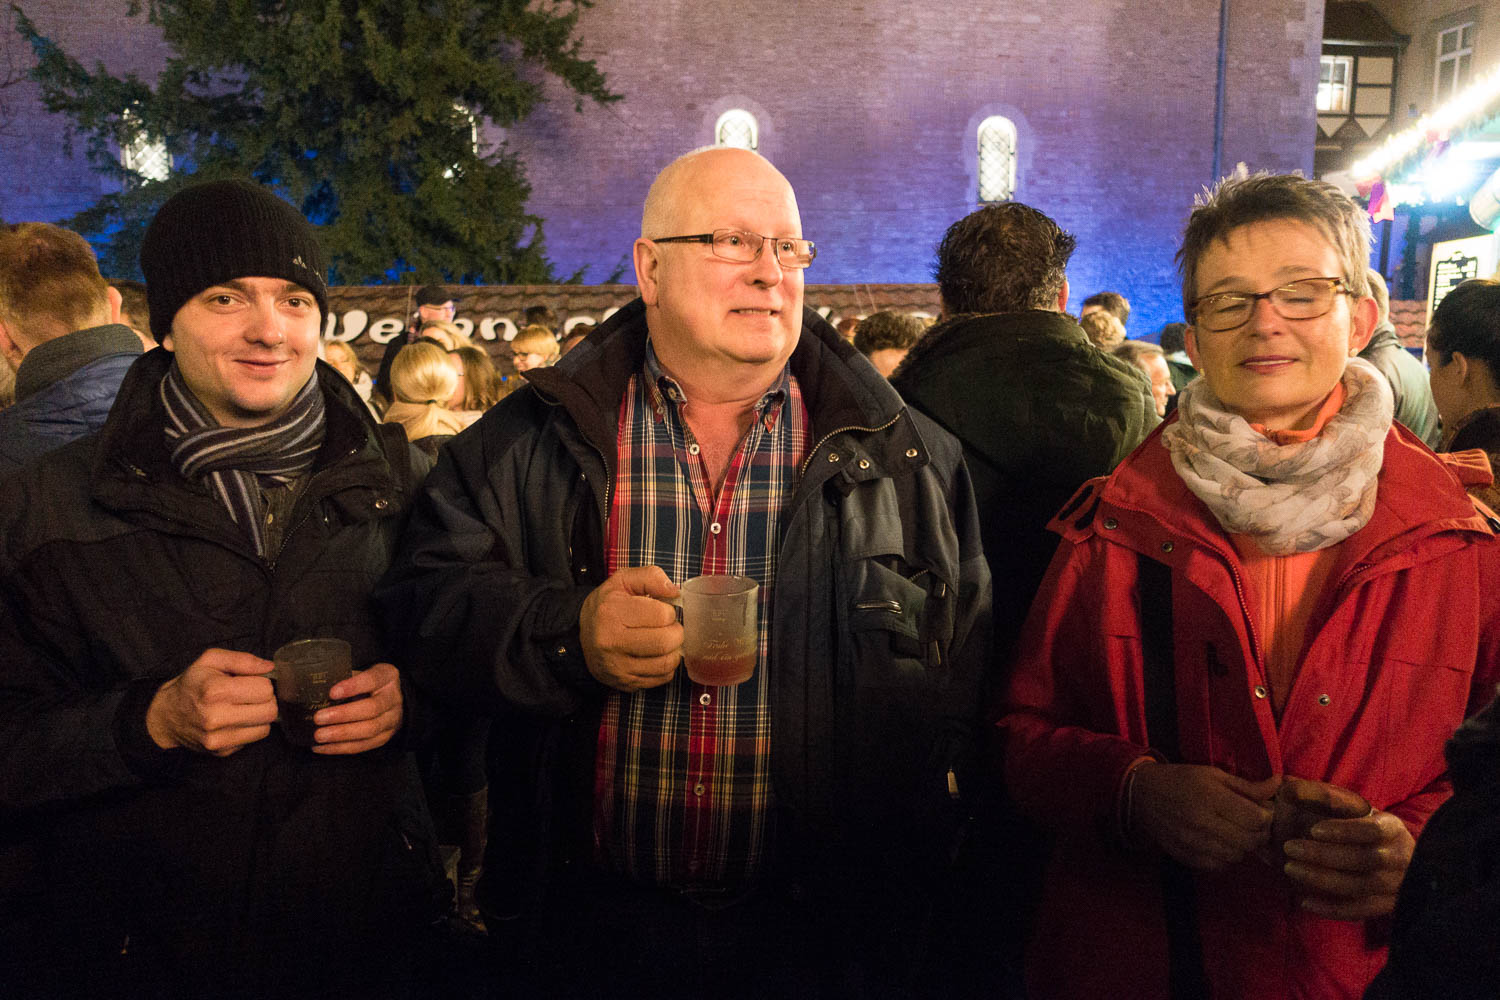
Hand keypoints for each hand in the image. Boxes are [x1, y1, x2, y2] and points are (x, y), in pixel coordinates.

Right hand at [146, 648, 276, 754]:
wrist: (167, 716)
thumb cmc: (192, 684)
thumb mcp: (211, 660)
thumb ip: (242, 660)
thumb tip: (270, 667)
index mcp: (215, 691)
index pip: (265, 690)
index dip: (262, 682)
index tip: (250, 682)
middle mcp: (216, 718)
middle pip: (270, 711)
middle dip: (265, 700)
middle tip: (251, 695)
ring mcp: (218, 738)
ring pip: (266, 728)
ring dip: (260, 716)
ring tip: (243, 708)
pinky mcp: (221, 752)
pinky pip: (253, 740)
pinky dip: (250, 729)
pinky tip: (235, 721)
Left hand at [310, 662, 403, 754]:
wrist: (388, 698)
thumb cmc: (366, 684)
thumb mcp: (359, 674)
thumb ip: (342, 679)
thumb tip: (311, 690)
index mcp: (387, 676)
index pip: (372, 680)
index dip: (353, 687)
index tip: (332, 692)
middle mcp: (393, 699)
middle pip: (372, 708)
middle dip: (343, 715)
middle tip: (319, 718)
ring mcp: (391, 720)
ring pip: (369, 730)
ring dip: (341, 734)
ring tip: (319, 735)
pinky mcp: (384, 738)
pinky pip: (363, 745)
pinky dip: (340, 748)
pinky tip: (322, 746)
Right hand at [579, 565, 682, 691]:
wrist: (582, 634)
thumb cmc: (608, 605)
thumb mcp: (623, 580)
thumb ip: (651, 577)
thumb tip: (675, 591)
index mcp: (611, 612)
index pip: (661, 615)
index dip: (669, 611)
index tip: (662, 610)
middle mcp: (611, 642)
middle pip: (665, 642)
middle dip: (676, 633)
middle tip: (669, 627)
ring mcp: (617, 667)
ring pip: (666, 664)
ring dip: (674, 651)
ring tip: (665, 640)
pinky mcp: (624, 683)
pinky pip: (661, 678)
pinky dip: (667, 666)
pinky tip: (657, 655)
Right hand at [1132, 762, 1279, 870]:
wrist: (1143, 795)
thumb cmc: (1181, 780)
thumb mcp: (1214, 775)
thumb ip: (1247, 786)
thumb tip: (1279, 786)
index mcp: (1210, 797)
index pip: (1256, 819)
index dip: (1266, 817)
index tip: (1261, 811)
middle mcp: (1202, 822)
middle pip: (1249, 840)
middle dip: (1258, 834)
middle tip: (1253, 824)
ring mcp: (1193, 843)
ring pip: (1237, 856)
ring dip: (1243, 847)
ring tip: (1236, 833)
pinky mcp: (1186, 856)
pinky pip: (1219, 866)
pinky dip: (1226, 857)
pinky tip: (1220, 843)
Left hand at [1282, 795, 1413, 920]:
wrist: (1400, 860)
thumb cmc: (1366, 828)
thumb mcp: (1356, 810)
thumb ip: (1328, 799)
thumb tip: (1292, 787)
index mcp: (1393, 829)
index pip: (1372, 830)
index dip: (1344, 830)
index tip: (1313, 829)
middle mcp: (1400, 858)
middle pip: (1364, 860)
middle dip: (1323, 855)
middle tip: (1289, 847)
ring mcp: (1395, 885)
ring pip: (1359, 886)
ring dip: (1322, 879)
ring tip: (1290, 868)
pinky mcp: (1386, 906)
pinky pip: (1359, 910)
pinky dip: (1331, 909)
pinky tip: (1304, 902)